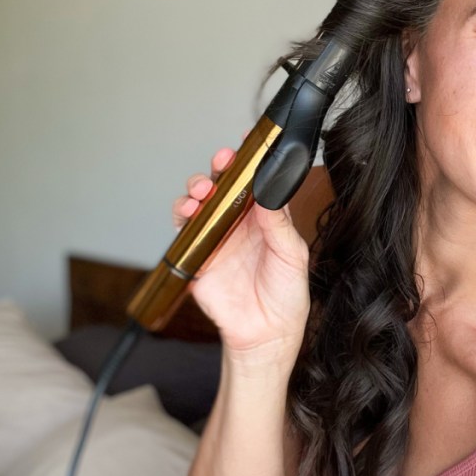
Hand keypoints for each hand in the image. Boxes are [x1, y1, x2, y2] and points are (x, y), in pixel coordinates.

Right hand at [172, 147, 310, 363]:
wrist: (265, 335)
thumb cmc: (286, 297)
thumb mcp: (292, 257)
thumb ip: (279, 225)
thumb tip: (268, 192)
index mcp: (268, 219)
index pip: (258, 181)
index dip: (253, 160)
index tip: (251, 140)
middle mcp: (241, 223)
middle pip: (226, 184)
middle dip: (222, 167)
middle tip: (223, 160)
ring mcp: (218, 236)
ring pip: (202, 201)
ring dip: (199, 187)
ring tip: (202, 189)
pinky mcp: (198, 254)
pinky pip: (185, 228)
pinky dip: (182, 213)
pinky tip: (188, 209)